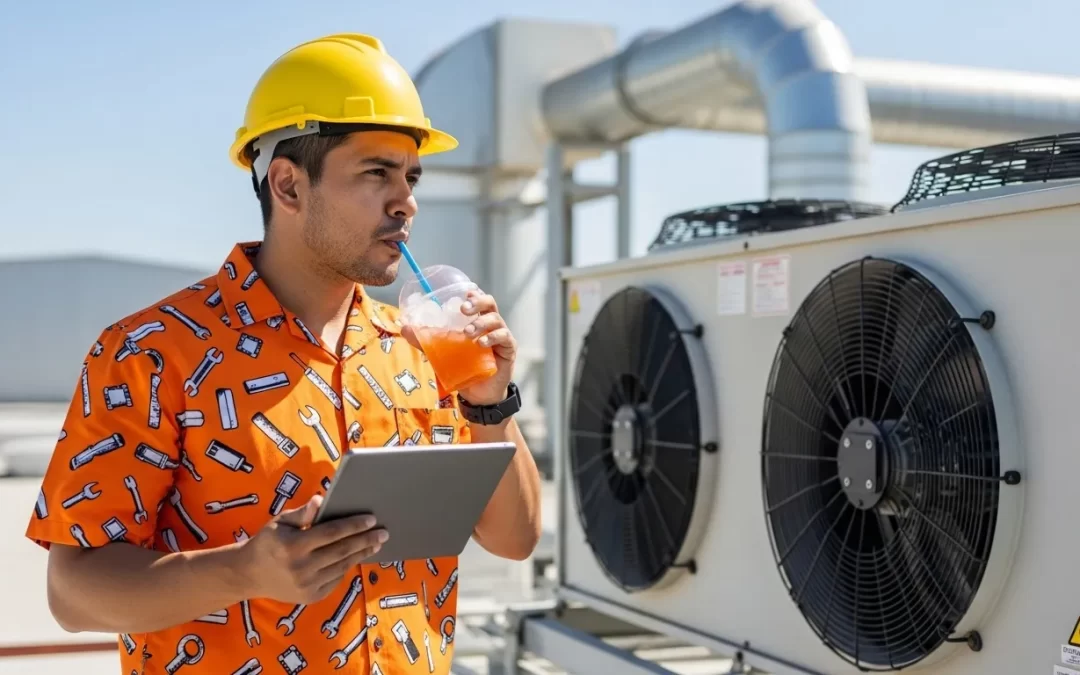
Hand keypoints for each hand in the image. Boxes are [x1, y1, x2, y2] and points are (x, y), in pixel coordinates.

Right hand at [236, 494, 387, 603]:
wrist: (248, 575)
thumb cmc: (267, 542)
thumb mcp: (280, 522)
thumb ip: (303, 513)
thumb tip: (322, 500)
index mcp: (293, 546)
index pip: (331, 533)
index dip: (353, 526)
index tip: (371, 519)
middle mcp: (301, 568)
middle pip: (342, 551)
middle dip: (365, 540)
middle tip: (384, 532)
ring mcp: (306, 585)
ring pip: (342, 566)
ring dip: (361, 553)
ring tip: (376, 543)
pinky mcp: (310, 597)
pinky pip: (335, 579)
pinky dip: (348, 566)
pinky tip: (357, 556)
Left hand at [402, 288, 515, 405]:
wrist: (478, 394)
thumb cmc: (463, 368)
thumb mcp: (442, 353)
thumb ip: (426, 340)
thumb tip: (403, 328)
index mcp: (476, 320)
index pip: (477, 300)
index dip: (473, 294)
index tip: (464, 292)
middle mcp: (490, 324)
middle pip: (489, 303)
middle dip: (477, 302)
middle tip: (463, 309)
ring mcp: (501, 335)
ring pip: (496, 319)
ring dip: (481, 323)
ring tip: (467, 333)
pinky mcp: (509, 349)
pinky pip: (504, 337)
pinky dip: (492, 337)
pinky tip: (481, 343)